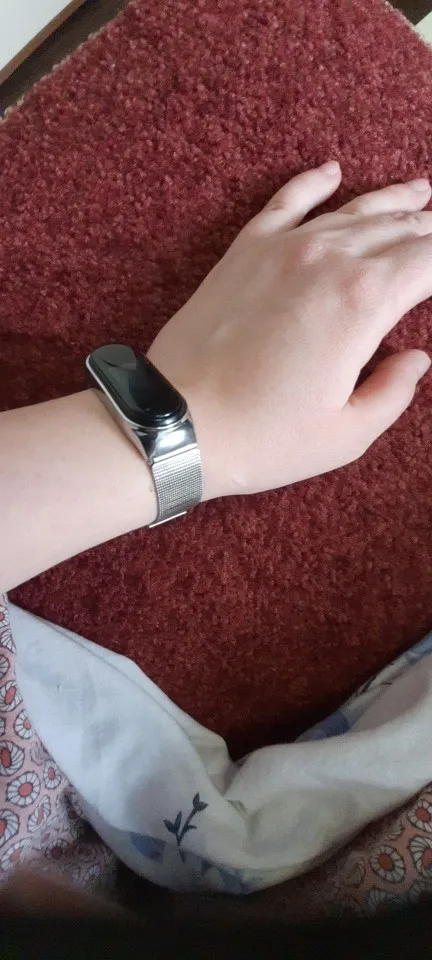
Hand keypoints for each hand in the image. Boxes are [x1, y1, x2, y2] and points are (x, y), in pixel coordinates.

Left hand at [147, 162, 431, 501]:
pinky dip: (313, 183)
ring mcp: (283, 248)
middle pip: (397, 228)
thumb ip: (393, 392)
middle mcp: (329, 258)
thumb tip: (416, 360)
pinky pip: (286, 201)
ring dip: (392, 200)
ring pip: (352, 209)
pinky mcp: (244, 252)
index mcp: (364, 301)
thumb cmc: (263, 436)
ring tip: (420, 192)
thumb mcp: (345, 434)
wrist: (175, 421)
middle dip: (429, 230)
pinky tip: (333, 171)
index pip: (429, 259)